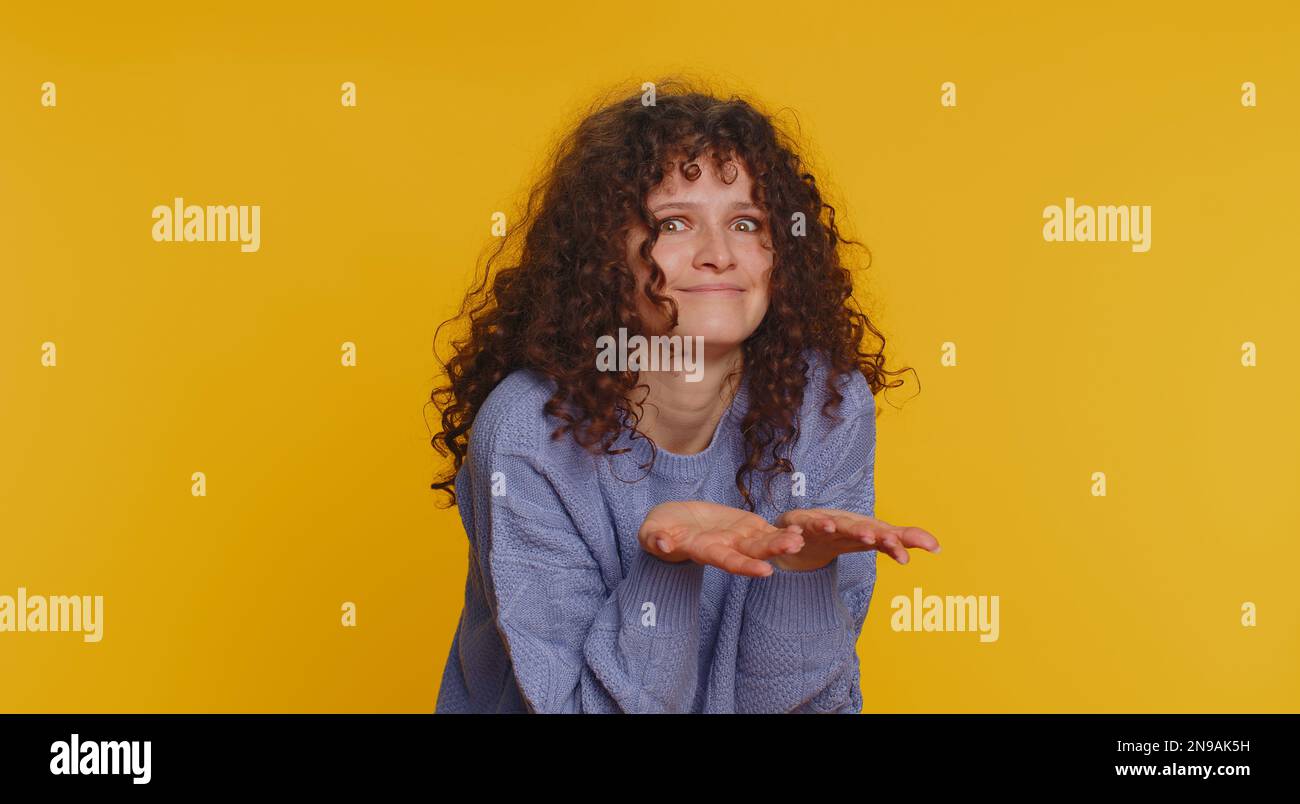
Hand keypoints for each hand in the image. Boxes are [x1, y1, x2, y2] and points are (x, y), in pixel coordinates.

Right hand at [639, 500, 805, 577]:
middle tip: (795, 547)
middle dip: (773, 550)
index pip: (728, 561)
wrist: (673, 523)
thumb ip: (655, 540)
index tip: (765, 572)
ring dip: (783, 541)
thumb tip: (661, 545)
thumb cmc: (659, 531)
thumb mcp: (651, 533)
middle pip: (753, 552)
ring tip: (802, 538)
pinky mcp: (744, 526)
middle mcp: (726, 548)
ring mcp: (738, 537)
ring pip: (764, 541)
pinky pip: (767, 529)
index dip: (746, 567)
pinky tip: (801, 528)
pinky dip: (783, 530)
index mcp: (705, 551)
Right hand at [772, 508, 939, 571]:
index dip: (892, 544)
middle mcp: (846, 522)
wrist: (804, 531)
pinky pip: (807, 526)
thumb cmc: (844, 533)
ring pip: (836, 525)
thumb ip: (901, 541)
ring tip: (856, 534)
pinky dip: (811, 528)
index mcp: (863, 527)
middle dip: (869, 532)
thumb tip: (937, 546)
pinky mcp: (801, 522)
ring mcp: (823, 522)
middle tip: (878, 539)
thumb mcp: (872, 539)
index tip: (904, 558)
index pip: (881, 535)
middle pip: (860, 527)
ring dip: (846, 528)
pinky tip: (812, 533)